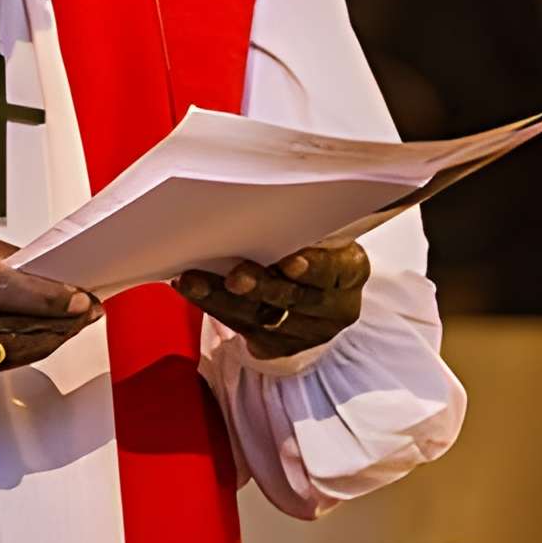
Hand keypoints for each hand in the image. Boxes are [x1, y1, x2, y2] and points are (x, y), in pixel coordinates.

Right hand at [0, 227, 96, 384]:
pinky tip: (38, 345)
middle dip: (60, 320)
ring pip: (7, 352)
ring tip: (70, 327)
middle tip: (86, 312)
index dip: (49, 298)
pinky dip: (21, 356)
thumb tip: (41, 272)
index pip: (7, 289)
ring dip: (47, 341)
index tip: (79, 298)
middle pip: (13, 324)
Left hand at [178, 242, 368, 359]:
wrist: (317, 292)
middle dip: (263, 287)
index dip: (315, 268)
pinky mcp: (274, 345)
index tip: (292, 261)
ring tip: (194, 281)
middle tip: (237, 276)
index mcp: (351, 272)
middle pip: (295, 300)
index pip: (336, 271)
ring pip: (260, 317)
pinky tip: (190, 288)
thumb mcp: (325, 234)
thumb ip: (307, 224)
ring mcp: (303, 332)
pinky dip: (212, 305)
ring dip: (222, 298)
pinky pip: (239, 327)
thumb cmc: (316, 247)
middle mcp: (332, 309)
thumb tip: (268, 197)